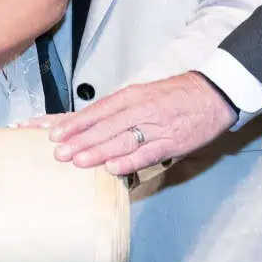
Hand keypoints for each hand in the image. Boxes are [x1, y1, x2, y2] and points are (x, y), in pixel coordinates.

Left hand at [47, 72, 235, 175]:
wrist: (212, 93)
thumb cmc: (173, 96)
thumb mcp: (141, 96)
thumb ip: (114, 111)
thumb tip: (83, 125)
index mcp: (130, 96)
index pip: (94, 110)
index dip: (71, 122)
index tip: (49, 131)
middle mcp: (139, 109)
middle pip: (103, 125)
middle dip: (78, 139)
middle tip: (57, 151)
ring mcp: (156, 126)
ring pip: (122, 139)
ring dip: (98, 150)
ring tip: (77, 160)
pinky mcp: (173, 142)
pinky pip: (148, 152)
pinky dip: (130, 160)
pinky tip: (113, 168)